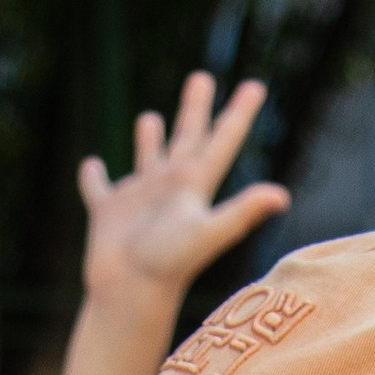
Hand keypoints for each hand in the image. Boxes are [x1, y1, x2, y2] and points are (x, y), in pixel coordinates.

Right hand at [79, 74, 288, 310]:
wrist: (130, 296)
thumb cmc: (168, 265)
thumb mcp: (208, 232)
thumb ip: (243, 212)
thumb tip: (283, 196)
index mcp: (194, 187)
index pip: (222, 142)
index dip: (240, 114)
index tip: (257, 86)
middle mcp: (169, 188)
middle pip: (187, 138)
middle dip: (195, 108)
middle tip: (203, 78)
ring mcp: (138, 200)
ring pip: (146, 159)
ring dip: (148, 140)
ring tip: (150, 118)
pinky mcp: (106, 213)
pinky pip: (97, 187)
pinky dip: (93, 177)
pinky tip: (91, 166)